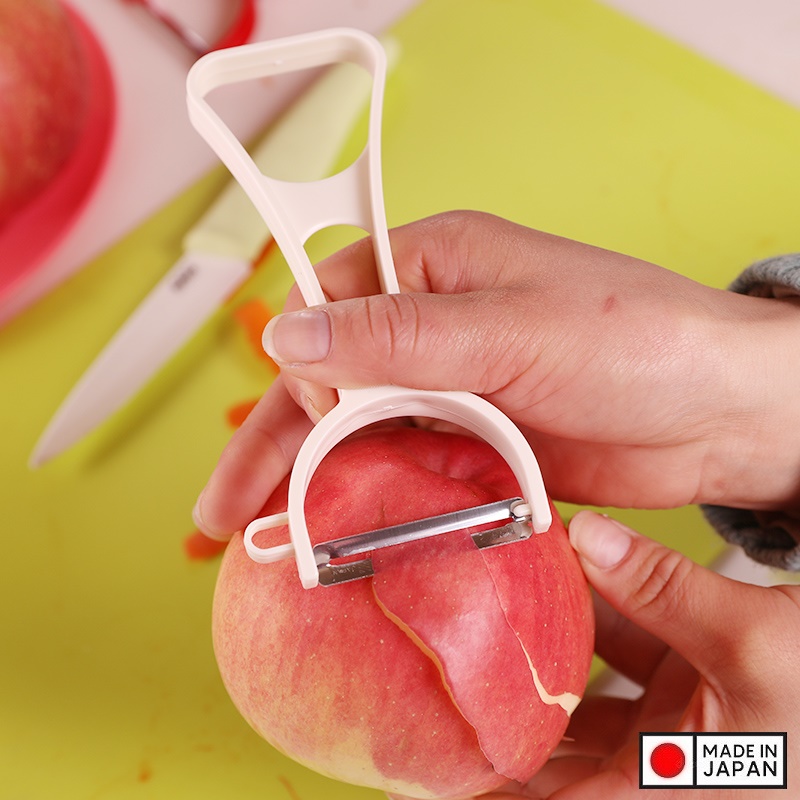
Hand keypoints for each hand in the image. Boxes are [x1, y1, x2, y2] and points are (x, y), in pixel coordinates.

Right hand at [193, 211, 799, 538]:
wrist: (723, 415)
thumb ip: (400, 336)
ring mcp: (452, 392)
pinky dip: (368, 506)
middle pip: (328, 384)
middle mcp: (433, 329)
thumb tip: (290, 331)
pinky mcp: (474, 445)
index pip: (331, 307)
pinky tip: (333, 541)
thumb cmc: (639, 343)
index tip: (313, 415)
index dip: (307, 363)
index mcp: (435, 268)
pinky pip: (404, 474)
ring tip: (256, 538)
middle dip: (275, 444)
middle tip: (226, 510)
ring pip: (358, 435)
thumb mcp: (514, 329)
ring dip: (310, 485)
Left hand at [391, 510, 799, 799]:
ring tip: (487, 595)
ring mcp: (670, 723)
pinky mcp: (686, 681)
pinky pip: (621, 645)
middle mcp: (656, 767)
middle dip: (499, 698)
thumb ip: (668, 593)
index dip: (474, 777)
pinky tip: (563, 565)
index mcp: (660, 791)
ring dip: (543, 639)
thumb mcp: (762, 652)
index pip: (539, 795)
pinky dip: (594, 608)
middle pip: (548, 741)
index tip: (419, 743)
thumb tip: (590, 538)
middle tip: (439, 650)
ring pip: (580, 683)